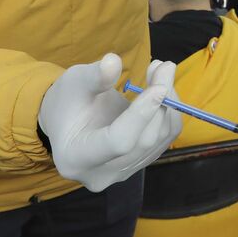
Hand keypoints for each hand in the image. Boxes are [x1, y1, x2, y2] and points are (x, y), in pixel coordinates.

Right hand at [38, 54, 182, 191]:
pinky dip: (168, 112)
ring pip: (159, 139)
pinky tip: (160, 89)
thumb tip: (113, 61)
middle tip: (165, 66)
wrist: (68, 121)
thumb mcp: (74, 82)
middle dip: (160, 102)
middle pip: (144, 141)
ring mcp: (122, 173)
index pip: (119, 142)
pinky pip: (164, 139)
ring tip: (161, 70)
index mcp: (76, 158)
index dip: (142, 114)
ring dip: (169, 103)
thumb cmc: (68, 100)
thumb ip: (94, 76)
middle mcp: (101, 175)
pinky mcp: (138, 164)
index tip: (159, 86)